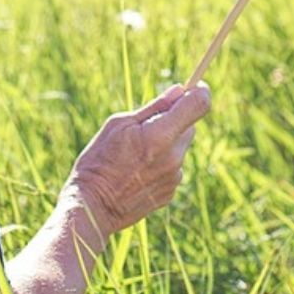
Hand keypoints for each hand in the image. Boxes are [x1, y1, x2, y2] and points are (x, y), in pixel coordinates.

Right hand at [65, 83, 210, 239]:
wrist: (93, 207)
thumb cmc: (99, 160)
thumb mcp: (118, 125)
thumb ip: (153, 108)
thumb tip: (179, 90)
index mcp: (159, 135)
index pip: (199, 104)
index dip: (201, 91)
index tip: (195, 86)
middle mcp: (173, 157)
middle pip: (190, 126)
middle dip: (174, 121)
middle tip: (146, 127)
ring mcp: (174, 178)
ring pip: (180, 149)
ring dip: (166, 145)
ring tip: (136, 155)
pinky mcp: (170, 193)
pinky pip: (173, 169)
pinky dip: (161, 165)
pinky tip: (137, 172)